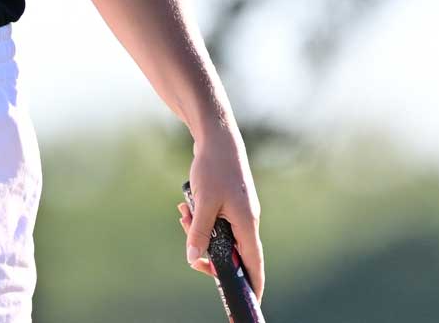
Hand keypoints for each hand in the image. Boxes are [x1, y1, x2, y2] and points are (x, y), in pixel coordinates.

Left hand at [175, 127, 263, 299]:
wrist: (217, 136)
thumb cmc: (214, 168)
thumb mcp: (204, 204)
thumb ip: (199, 233)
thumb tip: (193, 259)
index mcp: (247, 224)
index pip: (254, 263)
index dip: (253, 285)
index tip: (251, 302)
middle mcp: (247, 220)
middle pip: (232, 252)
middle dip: (209, 253)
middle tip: (191, 249)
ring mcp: (240, 211)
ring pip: (220, 235)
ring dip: (200, 232)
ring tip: (185, 214)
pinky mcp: (230, 202)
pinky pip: (216, 221)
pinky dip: (201, 219)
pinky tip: (187, 207)